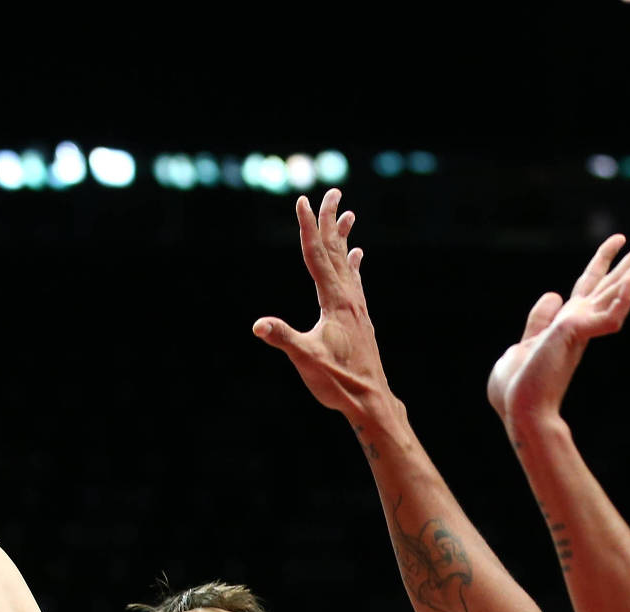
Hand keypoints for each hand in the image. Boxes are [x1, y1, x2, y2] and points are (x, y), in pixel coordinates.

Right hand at [251, 189, 385, 416]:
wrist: (371, 401)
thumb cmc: (339, 382)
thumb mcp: (307, 360)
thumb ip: (284, 339)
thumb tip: (258, 325)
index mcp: (335, 301)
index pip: (317, 256)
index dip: (308, 227)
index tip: (302, 201)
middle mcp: (350, 299)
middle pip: (336, 251)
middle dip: (330, 221)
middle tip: (332, 192)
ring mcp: (357, 308)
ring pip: (348, 264)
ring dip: (344, 238)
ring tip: (348, 215)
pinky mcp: (360, 320)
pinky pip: (355, 283)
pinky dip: (353, 265)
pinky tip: (357, 258)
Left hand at [487, 231, 629, 427]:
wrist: (518, 411)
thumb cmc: (518, 388)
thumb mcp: (526, 344)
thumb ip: (539, 320)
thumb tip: (552, 295)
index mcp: (569, 323)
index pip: (590, 283)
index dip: (604, 259)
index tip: (618, 238)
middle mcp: (581, 322)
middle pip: (613, 282)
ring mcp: (582, 328)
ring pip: (618, 293)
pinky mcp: (577, 335)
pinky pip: (608, 317)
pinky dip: (622, 300)